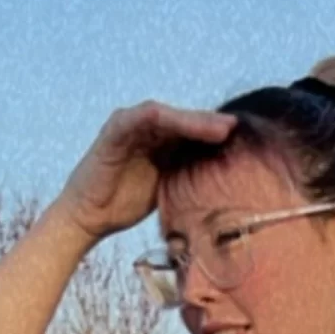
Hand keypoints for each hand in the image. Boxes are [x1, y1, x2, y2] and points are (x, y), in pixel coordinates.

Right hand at [53, 101, 240, 243]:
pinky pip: (143, 118)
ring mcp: (130, 125)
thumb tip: (226, 185)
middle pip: (185, 121)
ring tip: (219, 128)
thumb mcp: (167, 190)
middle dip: (211, 124)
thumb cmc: (126, 205)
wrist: (89, 217)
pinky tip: (185, 124)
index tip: (245, 142)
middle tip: (238, 128)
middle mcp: (146, 129)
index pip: (192, 133)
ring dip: (194, 120)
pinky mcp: (115, 130)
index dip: (217, 136)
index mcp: (160, 142)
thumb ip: (187, 177)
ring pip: (168, 116)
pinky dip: (165, 119)